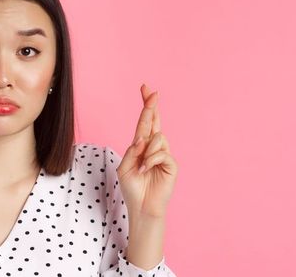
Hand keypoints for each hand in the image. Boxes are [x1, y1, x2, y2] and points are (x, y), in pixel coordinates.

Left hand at [118, 84, 177, 219]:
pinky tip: (147, 170)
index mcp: (141, 146)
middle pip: (155, 121)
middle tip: (152, 92)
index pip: (144, 122)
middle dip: (152, 106)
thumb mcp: (125, 167)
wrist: (142, 207)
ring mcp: (163, 155)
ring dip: (147, 151)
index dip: (146, 105)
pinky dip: (152, 160)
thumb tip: (142, 138)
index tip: (145, 88)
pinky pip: (163, 153)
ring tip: (142, 167)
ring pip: (158, 138)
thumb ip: (132, 151)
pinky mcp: (171, 165)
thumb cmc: (132, 188)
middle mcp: (153, 147)